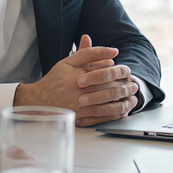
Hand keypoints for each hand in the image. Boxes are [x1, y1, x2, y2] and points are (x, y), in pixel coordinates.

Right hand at [14, 35, 139, 125]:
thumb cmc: (55, 79)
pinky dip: (114, 115)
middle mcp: (80, 93)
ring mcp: (80, 108)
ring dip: (123, 103)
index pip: (105, 73)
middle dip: (124, 87)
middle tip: (134, 86)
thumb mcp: (69, 61)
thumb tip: (113, 52)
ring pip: (108, 106)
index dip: (118, 72)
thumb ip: (89, 53)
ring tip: (132, 99)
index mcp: (79, 77)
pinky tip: (122, 111)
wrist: (38, 100)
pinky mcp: (80, 119)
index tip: (126, 71)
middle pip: (109, 90)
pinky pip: (101, 118)